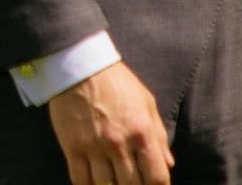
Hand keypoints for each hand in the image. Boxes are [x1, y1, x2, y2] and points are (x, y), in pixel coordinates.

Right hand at [47, 62, 173, 184]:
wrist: (82, 68)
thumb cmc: (118, 83)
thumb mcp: (147, 103)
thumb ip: (159, 136)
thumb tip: (169, 164)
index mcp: (142, 132)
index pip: (156, 176)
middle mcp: (119, 143)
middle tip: (133, 184)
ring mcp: (94, 148)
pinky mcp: (72, 148)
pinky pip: (81, 180)